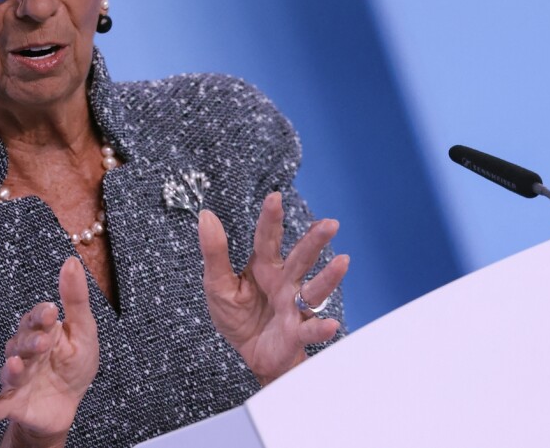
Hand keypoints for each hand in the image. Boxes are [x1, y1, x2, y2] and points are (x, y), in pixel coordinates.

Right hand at [0, 257, 99, 446]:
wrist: (68, 404)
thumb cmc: (75, 363)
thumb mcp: (83, 331)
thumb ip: (75, 299)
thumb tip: (72, 261)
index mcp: (42, 331)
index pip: (37, 318)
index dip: (41, 315)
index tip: (52, 310)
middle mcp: (25, 351)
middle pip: (22, 342)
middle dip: (31, 341)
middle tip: (45, 342)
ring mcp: (17, 377)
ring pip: (11, 371)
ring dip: (13, 369)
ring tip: (16, 366)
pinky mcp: (13, 402)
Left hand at [198, 192, 349, 385]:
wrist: (250, 353)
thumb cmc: (238, 316)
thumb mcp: (218, 284)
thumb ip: (214, 252)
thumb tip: (206, 214)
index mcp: (264, 266)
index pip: (267, 239)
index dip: (271, 219)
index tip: (274, 197)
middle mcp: (284, 282)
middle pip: (301, 259)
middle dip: (314, 241)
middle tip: (329, 224)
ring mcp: (294, 307)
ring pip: (314, 289)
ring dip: (329, 277)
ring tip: (343, 262)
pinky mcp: (297, 332)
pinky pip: (310, 330)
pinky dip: (321, 328)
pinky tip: (330, 324)